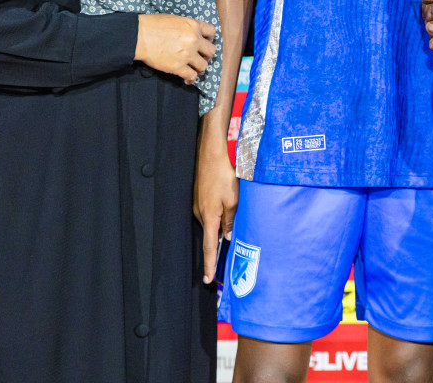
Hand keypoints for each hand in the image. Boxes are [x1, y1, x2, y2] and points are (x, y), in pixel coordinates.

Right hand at [135, 14, 215, 83]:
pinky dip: (190, 79)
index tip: (205, 43)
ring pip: (204, 66)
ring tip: (194, 69)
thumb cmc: (153, 25)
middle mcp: (194, 40)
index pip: (212, 32)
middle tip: (200, 58)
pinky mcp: (178, 66)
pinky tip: (187, 79)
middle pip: (211, 51)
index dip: (210, 39)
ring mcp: (187, 54)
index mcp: (193, 25)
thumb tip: (192, 34)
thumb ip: (188, 27)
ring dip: (199, 68)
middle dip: (206, 55)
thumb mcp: (175, 19)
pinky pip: (191, 76)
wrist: (139, 36)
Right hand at [193, 142, 237, 283]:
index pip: (209, 247)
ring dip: (221, 225)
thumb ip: (231, 219)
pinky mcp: (200, 196)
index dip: (209, 265)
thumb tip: (228, 235)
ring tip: (232, 224)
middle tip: (226, 257)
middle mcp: (200, 213)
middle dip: (218, 245)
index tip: (208, 280)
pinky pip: (210, 211)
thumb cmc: (224, 174)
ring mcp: (198, 204)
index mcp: (209, 217)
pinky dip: (218, 214)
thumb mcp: (234, 199)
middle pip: (211, 234)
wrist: (211, 152)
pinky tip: (226, 206)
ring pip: (212, 221)